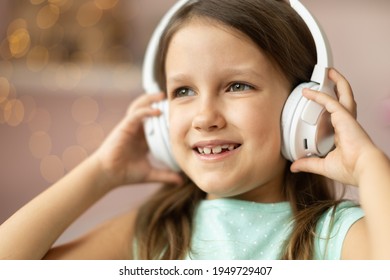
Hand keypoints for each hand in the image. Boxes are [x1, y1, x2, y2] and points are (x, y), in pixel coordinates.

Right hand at [93, 93, 182, 187]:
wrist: (108, 175)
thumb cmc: (126, 174)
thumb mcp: (150, 173)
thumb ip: (165, 175)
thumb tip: (181, 181)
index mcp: (143, 139)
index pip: (155, 124)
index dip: (166, 118)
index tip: (178, 114)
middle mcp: (137, 131)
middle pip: (147, 111)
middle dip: (157, 103)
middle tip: (170, 99)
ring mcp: (130, 127)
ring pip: (139, 107)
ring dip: (149, 100)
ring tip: (161, 96)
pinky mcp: (124, 127)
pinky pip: (135, 114)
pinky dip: (146, 110)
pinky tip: (156, 111)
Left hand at [290, 68, 376, 185]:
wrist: (363, 168)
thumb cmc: (350, 169)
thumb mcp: (323, 165)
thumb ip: (308, 163)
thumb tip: (294, 166)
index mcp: (344, 134)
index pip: (337, 116)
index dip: (329, 108)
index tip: (319, 105)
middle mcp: (347, 124)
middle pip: (344, 99)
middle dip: (338, 87)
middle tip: (329, 78)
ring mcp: (347, 118)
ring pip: (343, 93)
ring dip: (336, 82)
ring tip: (328, 72)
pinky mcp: (344, 116)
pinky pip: (329, 100)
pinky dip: (318, 95)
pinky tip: (309, 91)